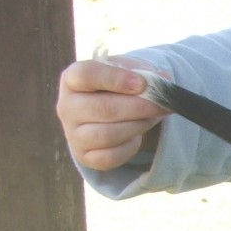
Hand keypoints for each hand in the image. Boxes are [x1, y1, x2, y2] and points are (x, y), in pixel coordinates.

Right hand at [57, 55, 167, 170]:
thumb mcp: (130, 73)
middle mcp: (67, 106)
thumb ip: (146, 74)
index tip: (142, 83)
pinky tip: (137, 136)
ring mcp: (73, 133)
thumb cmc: (119, 88)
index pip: (86, 75)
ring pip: (108, 135)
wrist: (108, 112)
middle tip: (162, 104)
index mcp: (72, 79)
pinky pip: (110, 156)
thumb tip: (164, 81)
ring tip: (152, 118)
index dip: (116, 78)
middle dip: (140, 107)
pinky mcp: (84, 156)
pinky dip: (130, 147)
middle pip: (103, 108)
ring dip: (138, 126)